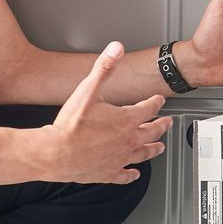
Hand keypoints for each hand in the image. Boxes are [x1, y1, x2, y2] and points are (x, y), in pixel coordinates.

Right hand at [39, 41, 171, 183]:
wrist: (55, 152)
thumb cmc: (70, 124)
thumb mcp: (88, 89)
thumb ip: (104, 68)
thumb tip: (117, 48)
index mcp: (126, 120)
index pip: (148, 108)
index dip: (156, 102)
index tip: (159, 100)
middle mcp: (128, 140)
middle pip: (152, 132)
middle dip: (162, 126)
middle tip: (167, 123)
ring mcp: (119, 158)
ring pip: (143, 154)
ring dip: (153, 149)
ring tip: (159, 147)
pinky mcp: (108, 173)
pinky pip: (124, 175)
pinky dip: (131, 175)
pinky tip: (133, 175)